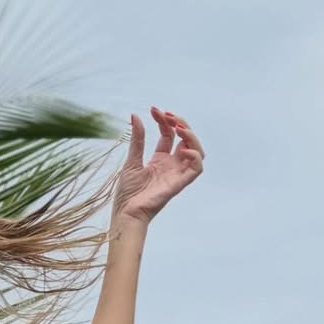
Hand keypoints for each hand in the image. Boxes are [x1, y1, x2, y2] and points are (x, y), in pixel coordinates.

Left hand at [111, 107, 204, 226]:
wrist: (126, 213)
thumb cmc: (127, 194)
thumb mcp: (131, 160)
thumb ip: (137, 139)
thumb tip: (135, 115)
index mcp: (159, 159)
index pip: (169, 134)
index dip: (164, 120)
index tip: (154, 110)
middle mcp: (171, 165)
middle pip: (186, 139)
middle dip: (180, 122)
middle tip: (168, 115)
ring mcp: (176, 174)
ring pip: (197, 151)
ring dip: (191, 136)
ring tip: (178, 128)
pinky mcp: (179, 183)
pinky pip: (197, 168)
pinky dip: (195, 156)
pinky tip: (183, 149)